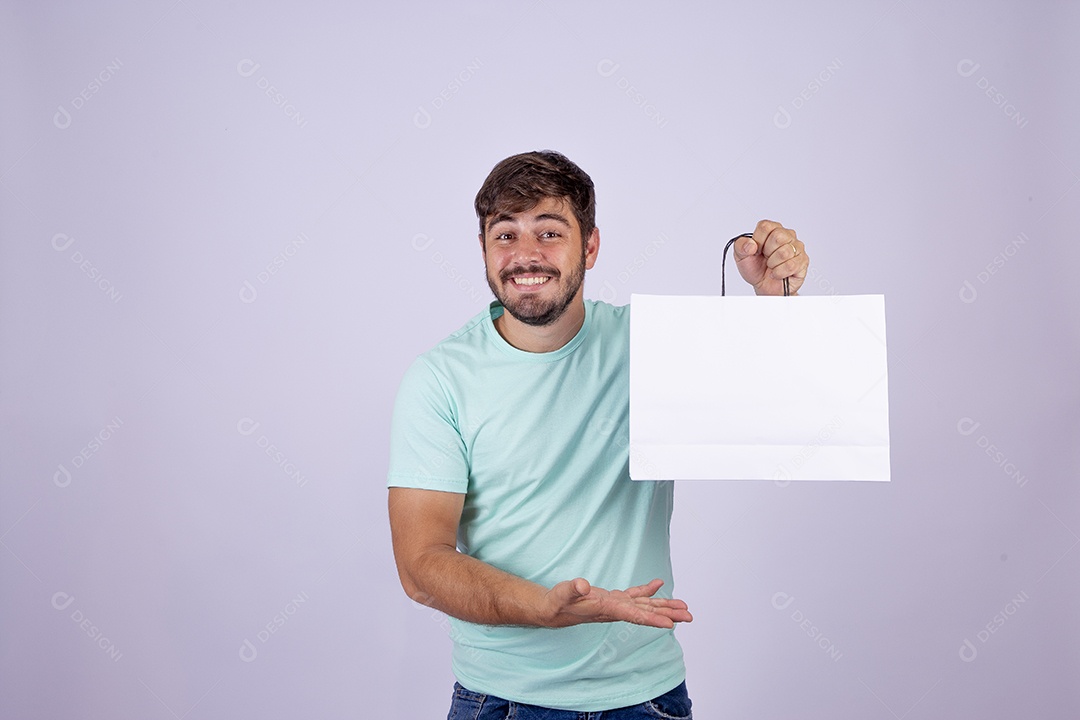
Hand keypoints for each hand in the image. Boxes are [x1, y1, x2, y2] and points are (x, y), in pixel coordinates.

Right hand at [542, 578, 692, 628]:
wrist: (552, 610)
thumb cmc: (557, 603)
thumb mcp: (562, 594)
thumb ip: (572, 589)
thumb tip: (583, 584)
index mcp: (607, 609)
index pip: (634, 616)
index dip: (653, 619)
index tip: (671, 624)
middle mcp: (615, 609)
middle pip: (646, 613)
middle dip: (668, 614)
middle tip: (689, 616)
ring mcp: (615, 604)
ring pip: (644, 606)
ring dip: (664, 605)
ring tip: (684, 606)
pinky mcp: (612, 598)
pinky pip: (634, 595)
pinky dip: (647, 590)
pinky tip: (659, 584)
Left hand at [733, 219, 808, 295]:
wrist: (764, 287)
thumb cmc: (756, 268)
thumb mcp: (741, 256)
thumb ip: (740, 246)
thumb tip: (751, 244)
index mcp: (772, 229)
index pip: (765, 226)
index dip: (758, 241)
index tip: (756, 250)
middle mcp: (787, 235)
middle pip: (777, 237)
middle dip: (767, 252)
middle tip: (766, 258)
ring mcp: (797, 247)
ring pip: (784, 252)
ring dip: (773, 264)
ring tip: (772, 266)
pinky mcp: (803, 261)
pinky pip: (791, 265)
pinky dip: (779, 272)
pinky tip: (777, 273)